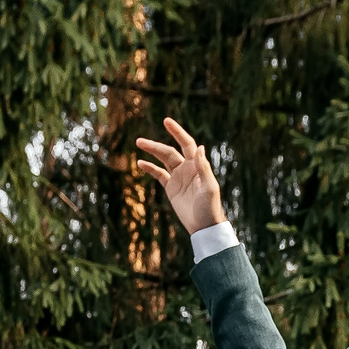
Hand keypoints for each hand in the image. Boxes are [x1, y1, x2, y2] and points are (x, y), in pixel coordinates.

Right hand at [132, 118, 228, 236]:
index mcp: (197, 166)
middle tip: (139, 141)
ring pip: (163, 160)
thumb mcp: (209, 187)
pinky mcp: (171, 188)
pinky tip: (140, 163)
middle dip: (155, 146)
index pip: (186, 144)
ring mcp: (178, 177)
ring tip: (138, 144)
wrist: (203, 227)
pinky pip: (159, 174)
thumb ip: (204, 168)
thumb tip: (200, 147)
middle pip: (169, 152)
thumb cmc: (209, 207)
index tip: (166, 121)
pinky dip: (150, 168)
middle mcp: (187, 168)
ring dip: (152, 152)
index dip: (177, 132)